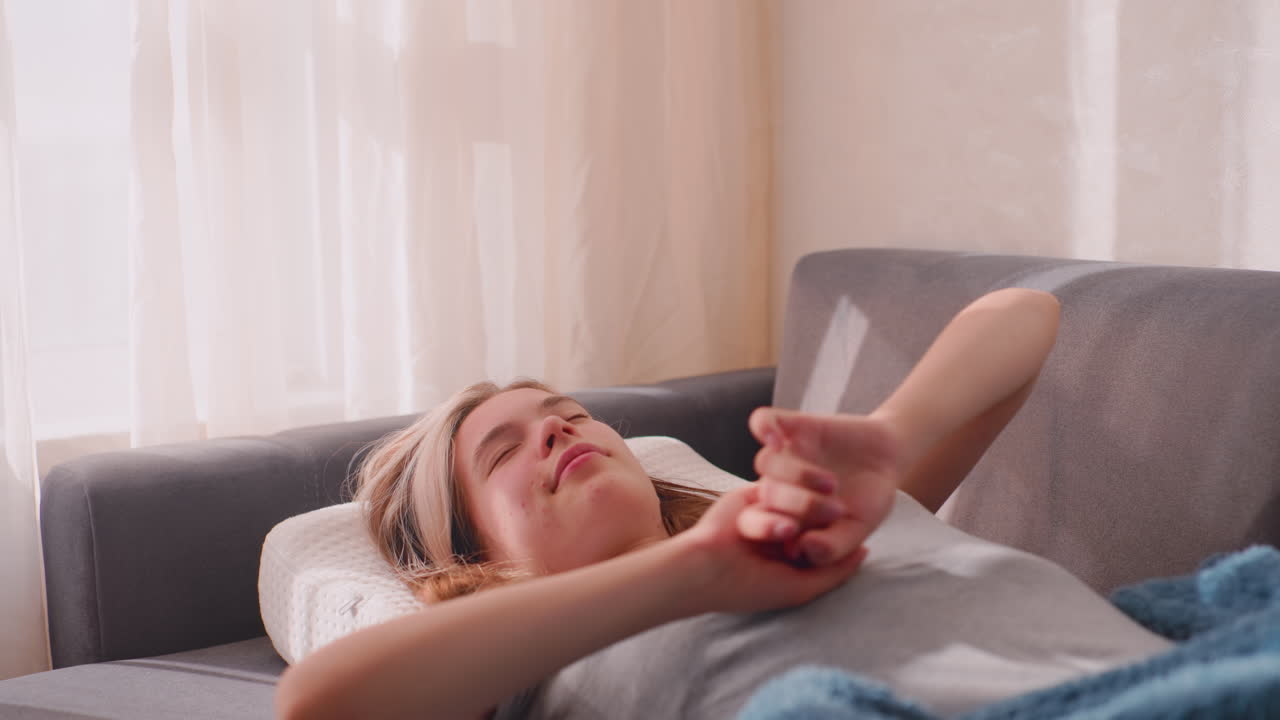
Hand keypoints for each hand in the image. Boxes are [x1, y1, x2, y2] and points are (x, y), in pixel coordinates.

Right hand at [678, 483, 868, 614]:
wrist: (706, 568)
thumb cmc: (752, 585)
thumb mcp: (803, 587)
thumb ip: (835, 571)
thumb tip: (866, 552)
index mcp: (793, 559)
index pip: (825, 540)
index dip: (840, 531)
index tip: (857, 524)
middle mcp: (781, 535)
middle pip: (813, 516)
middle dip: (825, 512)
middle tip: (838, 510)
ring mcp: (766, 513)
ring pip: (797, 498)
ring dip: (808, 501)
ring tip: (819, 503)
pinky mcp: (750, 496)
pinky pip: (775, 485)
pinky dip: (787, 487)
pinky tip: (798, 485)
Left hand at [739, 408, 901, 566]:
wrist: (887, 459)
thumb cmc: (868, 500)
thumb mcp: (858, 528)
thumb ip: (832, 547)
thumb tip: (801, 551)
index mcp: (782, 514)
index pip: (757, 524)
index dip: (769, 530)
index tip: (796, 537)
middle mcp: (776, 484)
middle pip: (766, 494)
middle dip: (798, 505)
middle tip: (835, 511)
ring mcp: (782, 454)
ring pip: (766, 462)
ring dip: (796, 474)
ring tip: (831, 484)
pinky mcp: (791, 426)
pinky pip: (761, 420)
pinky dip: (764, 427)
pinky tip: (777, 439)